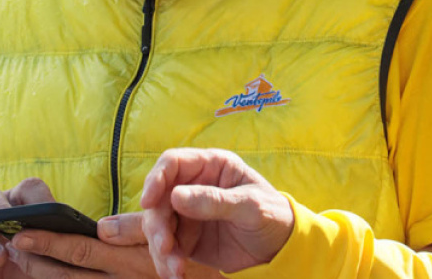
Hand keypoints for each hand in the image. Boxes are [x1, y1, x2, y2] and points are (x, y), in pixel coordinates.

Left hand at [7, 212, 223, 278]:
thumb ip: (135, 233)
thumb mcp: (169, 244)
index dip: (47, 240)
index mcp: (128, 261)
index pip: (78, 249)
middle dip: (35, 260)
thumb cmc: (196, 265)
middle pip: (66, 273)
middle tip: (9, 246)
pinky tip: (56, 278)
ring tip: (22, 263)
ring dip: (45, 275)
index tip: (20, 231)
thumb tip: (99, 227)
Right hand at [140, 148, 293, 278]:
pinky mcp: (187, 239)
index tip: (148, 201)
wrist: (282, 250)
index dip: (156, 178)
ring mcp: (189, 213)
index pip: (173, 163)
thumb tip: (176, 196)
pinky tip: (175, 274)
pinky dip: (166, 261)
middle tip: (164, 246)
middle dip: (157, 224)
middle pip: (159, 198)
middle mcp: (195, 186)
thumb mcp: (250, 206)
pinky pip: (166, 247)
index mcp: (212, 166)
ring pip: (158, 225)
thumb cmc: (273, 215)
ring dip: (160, 247)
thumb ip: (215, 200)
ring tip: (174, 268)